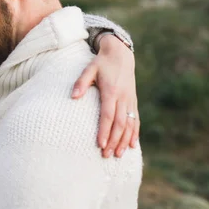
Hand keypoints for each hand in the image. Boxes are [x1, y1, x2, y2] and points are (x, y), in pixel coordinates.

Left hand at [72, 34, 138, 157]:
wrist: (121, 54)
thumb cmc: (101, 63)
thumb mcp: (89, 69)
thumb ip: (81, 82)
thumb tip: (73, 97)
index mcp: (111, 91)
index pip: (108, 115)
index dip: (104, 131)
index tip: (100, 144)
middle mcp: (123, 97)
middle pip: (119, 123)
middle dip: (114, 140)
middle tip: (107, 155)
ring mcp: (130, 100)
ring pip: (129, 124)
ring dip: (124, 140)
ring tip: (118, 154)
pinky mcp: (133, 100)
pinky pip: (136, 119)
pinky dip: (134, 133)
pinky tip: (132, 144)